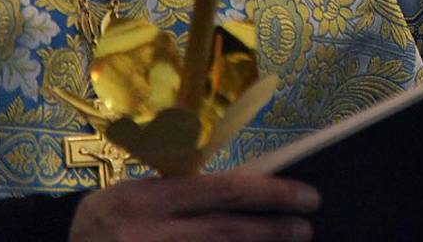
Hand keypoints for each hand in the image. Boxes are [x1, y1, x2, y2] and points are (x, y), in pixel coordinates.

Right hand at [69, 171, 318, 241]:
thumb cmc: (113, 213)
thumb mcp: (144, 190)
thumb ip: (191, 191)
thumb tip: (255, 189)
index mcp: (152, 198)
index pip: (225, 190)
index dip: (271, 193)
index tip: (308, 196)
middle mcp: (150, 233)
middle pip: (226, 232)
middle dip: (273, 231)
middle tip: (307, 228)